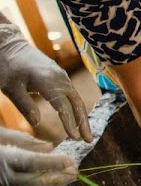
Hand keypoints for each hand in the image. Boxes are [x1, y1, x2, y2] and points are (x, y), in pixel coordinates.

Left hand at [0, 23, 91, 140]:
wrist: (9, 44)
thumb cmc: (6, 66)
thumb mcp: (10, 88)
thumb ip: (25, 106)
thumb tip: (38, 124)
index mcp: (47, 82)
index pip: (63, 106)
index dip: (69, 123)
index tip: (74, 138)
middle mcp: (59, 78)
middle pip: (76, 103)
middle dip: (83, 122)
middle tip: (88, 140)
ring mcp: (61, 76)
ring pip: (77, 99)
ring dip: (83, 116)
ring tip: (85, 133)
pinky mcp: (60, 75)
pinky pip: (72, 93)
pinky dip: (77, 107)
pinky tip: (78, 117)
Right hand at [0, 125, 76, 185]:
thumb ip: (21, 138)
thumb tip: (48, 147)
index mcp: (2, 158)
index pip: (30, 162)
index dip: (52, 162)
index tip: (71, 160)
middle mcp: (2, 178)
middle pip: (33, 182)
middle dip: (57, 177)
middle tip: (76, 170)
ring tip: (71, 176)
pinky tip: (57, 185)